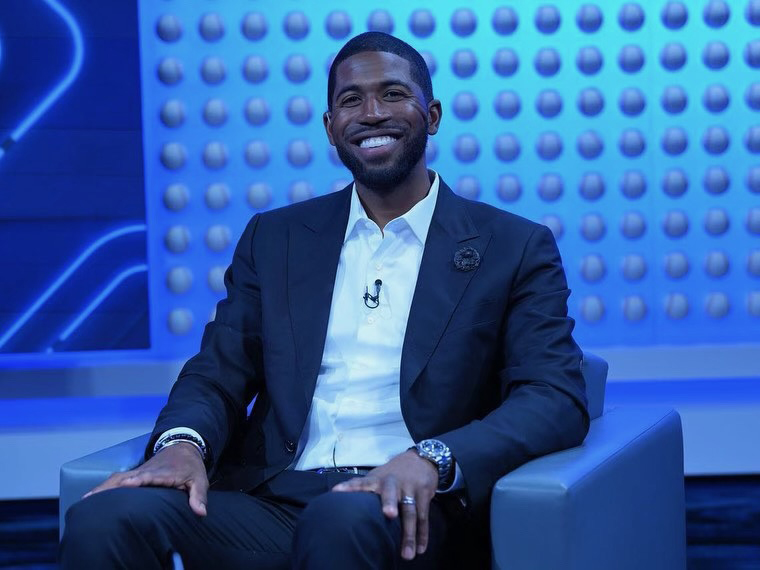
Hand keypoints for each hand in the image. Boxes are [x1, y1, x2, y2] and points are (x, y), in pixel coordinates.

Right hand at [83, 442, 208, 515]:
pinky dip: (104, 487)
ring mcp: (138, 471)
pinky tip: (90, 497)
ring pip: (117, 478)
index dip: (138, 480)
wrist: (183, 447)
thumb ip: (198, 496)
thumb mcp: (199, 480)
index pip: (149, 476)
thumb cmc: (191, 467)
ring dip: (102, 487)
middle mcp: (147, 471)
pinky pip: (116, 479)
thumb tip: (200, 512)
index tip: (127, 483)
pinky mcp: (133, 474)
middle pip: (127, 477)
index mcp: (163, 472)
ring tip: (85, 500)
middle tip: (93, 496)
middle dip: (111, 486)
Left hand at [332, 450, 437, 560]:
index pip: (361, 482)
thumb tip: (338, 498)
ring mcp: (410, 488)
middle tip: (389, 514)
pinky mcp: (424, 493)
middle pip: (391, 493)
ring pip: (410, 511)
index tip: (337, 492)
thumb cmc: (393, 473)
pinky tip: (420, 549)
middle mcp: (393, 482)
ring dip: (409, 533)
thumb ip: (364, 487)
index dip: (349, 487)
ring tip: (407, 554)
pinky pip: (423, 516)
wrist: (421, 459)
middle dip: (390, 502)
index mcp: (378, 479)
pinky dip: (422, 534)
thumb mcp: (378, 475)